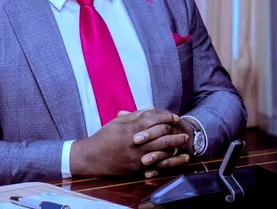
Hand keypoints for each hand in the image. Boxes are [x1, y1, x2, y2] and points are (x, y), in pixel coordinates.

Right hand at [70, 108, 188, 176]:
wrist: (92, 157)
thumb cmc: (104, 137)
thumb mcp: (118, 122)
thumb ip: (136, 115)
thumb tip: (152, 108)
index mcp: (131, 129)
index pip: (154, 119)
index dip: (166, 116)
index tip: (174, 117)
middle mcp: (136, 143)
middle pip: (161, 136)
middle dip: (175, 133)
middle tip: (184, 131)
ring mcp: (137, 157)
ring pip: (162, 151)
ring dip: (175, 147)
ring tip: (184, 143)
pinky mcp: (137, 169)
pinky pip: (157, 165)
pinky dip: (169, 161)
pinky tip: (177, 159)